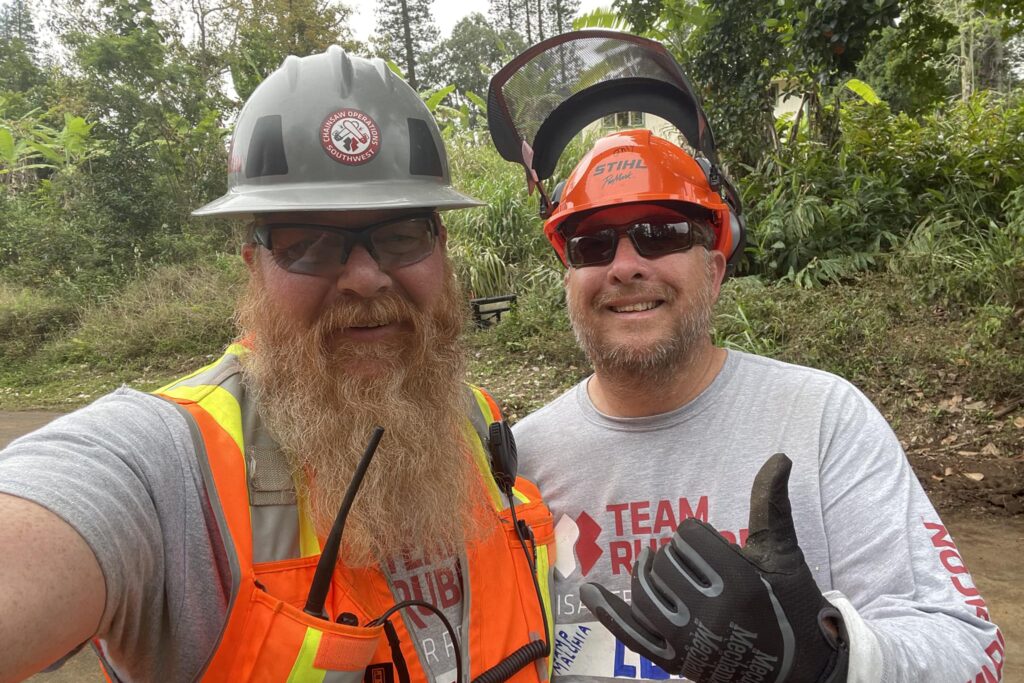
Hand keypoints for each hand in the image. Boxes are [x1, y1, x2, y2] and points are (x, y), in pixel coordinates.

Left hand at [580, 453, 848, 682]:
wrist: (799, 667)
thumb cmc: (790, 601)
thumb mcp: (782, 553)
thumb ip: (771, 506)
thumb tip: (779, 457)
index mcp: (740, 584)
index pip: (689, 535)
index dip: (697, 534)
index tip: (713, 546)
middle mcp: (713, 616)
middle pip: (664, 562)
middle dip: (675, 555)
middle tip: (693, 563)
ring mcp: (691, 643)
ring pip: (646, 592)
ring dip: (647, 574)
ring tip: (653, 563)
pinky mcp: (676, 663)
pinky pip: (633, 635)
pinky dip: (609, 613)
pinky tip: (590, 591)